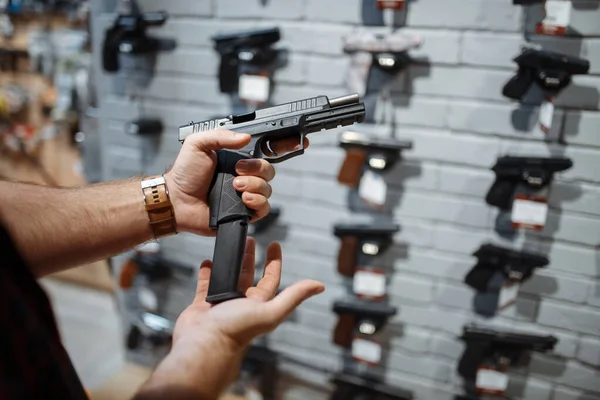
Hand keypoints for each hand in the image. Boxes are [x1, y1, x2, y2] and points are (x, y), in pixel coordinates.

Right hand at [133, 238, 323, 399]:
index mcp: (259, 305)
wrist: (204, 345)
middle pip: (248, 275)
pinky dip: (207, 273)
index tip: (274, 244)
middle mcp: (241, 304)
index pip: (270, 278)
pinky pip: (205, 285)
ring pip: (227, 278)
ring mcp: (221, 304)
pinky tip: (208, 262)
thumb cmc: (235, 331)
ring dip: (229, 262)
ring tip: (229, 246)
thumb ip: (293, 297)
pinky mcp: (202, 306)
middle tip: (249, 239)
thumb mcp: (270, 310)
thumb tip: (319, 285)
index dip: (273, 262)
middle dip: (250, 256)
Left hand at [165, 130, 308, 235]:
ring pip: (268, 189)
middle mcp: (245, 175)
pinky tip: (243, 200)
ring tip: (235, 187)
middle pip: (270, 170)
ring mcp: (245, 194)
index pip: (266, 150)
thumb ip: (221, 136)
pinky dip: (257, 203)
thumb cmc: (185, 173)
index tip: (299, 141)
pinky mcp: (244, 212)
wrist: (177, 200)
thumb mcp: (199, 144)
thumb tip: (245, 137)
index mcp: (237, 158)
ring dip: (254, 186)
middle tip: (238, 171)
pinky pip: (264, 208)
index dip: (284, 145)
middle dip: (258, 169)